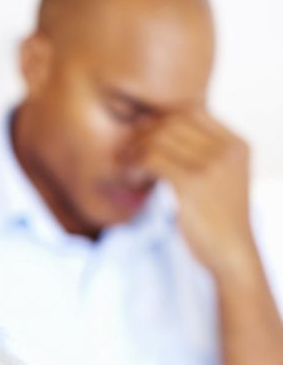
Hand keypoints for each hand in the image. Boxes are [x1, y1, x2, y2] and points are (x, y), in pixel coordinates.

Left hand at [137, 110, 257, 277]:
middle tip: (128, 154)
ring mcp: (212, 165)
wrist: (232, 254)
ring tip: (128, 169)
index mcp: (236, 144)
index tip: (144, 139)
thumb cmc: (218, 218)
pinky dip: (134, 166)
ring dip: (135, 150)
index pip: (191, 111)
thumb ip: (203, 153)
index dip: (161, 120)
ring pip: (158, 137)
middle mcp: (227, 149)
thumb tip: (161, 128)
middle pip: (172, 121)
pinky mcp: (192, 184)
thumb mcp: (221, 178)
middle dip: (143, 134)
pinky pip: (151, 159)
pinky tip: (131, 180)